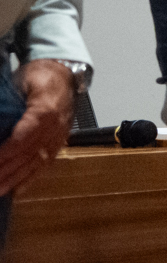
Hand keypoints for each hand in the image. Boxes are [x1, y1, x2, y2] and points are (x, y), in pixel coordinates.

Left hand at [0, 60, 75, 195]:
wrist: (64, 73)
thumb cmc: (40, 75)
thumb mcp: (22, 81)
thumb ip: (9, 103)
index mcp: (45, 111)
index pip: (22, 139)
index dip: (5, 153)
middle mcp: (55, 127)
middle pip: (28, 155)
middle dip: (6, 171)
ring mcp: (59, 136)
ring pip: (36, 163)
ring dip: (16, 179)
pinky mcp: (60, 141)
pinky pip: (46, 163)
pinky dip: (32, 178)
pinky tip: (19, 189)